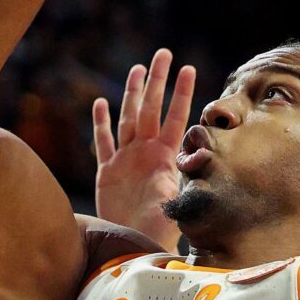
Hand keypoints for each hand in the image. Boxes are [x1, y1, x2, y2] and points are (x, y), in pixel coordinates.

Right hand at [92, 47, 195, 249]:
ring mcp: (127, 159)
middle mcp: (146, 152)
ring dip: (132, 94)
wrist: (135, 245)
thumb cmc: (158, 230)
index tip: (189, 68)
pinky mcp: (108, 172)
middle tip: (162, 54)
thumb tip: (198, 176)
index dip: (181, 93)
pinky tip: (102, 103)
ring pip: (128, 118)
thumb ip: (180, 188)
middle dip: (156, 81)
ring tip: (138, 70)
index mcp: (164, 157)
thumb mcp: (173, 206)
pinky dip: (102, 123)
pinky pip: (104, 142)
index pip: (176, 117)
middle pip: (150, 108)